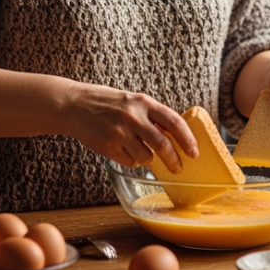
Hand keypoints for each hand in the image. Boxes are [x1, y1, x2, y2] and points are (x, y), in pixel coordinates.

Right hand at [63, 83, 198, 171]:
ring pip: (146, 157)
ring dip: (148, 159)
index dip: (188, 139)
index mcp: (144, 102)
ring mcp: (120, 133)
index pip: (174, 122)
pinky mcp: (108, 147)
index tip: (195, 152)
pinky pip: (130, 162)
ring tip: (139, 149)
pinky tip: (122, 149)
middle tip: (178, 168)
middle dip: (174, 160)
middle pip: (163, 144)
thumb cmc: (108, 104)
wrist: (74, 105)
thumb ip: (152, 116)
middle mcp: (133, 117)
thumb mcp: (133, 102)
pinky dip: (131, 160)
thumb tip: (176, 136)